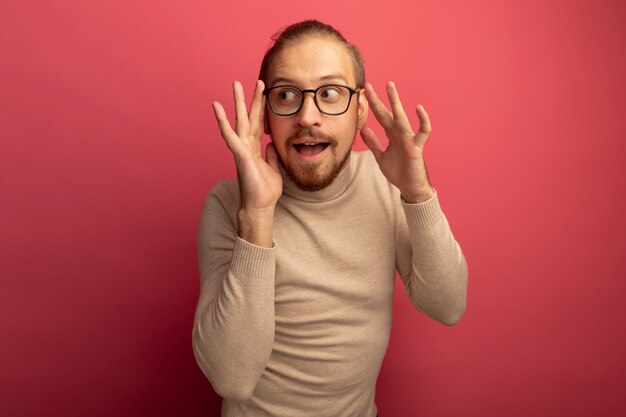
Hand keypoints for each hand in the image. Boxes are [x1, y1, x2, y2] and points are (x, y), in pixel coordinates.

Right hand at [212, 80, 282, 245]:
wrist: (259, 207)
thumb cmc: (264, 191)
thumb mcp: (274, 169)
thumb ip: (272, 155)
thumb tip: (272, 144)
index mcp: (255, 148)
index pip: (259, 122)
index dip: (262, 107)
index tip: (266, 92)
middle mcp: (247, 145)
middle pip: (249, 116)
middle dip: (252, 98)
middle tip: (255, 80)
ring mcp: (242, 149)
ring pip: (239, 120)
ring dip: (237, 102)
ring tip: (235, 84)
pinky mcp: (239, 155)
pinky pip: (229, 135)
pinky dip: (223, 121)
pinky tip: (217, 107)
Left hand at [361, 82, 434, 202]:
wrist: (409, 187)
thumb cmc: (398, 172)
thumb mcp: (380, 156)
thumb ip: (373, 142)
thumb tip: (363, 129)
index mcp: (392, 135)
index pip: (380, 116)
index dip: (372, 105)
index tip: (363, 92)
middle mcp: (400, 133)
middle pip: (388, 113)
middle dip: (379, 100)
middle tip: (369, 86)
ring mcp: (409, 139)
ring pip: (402, 117)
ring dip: (395, 103)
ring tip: (390, 88)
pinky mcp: (416, 147)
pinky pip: (422, 132)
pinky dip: (423, 121)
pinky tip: (419, 109)